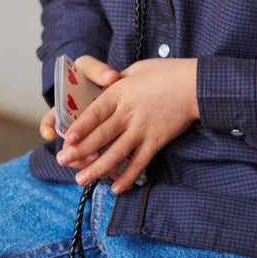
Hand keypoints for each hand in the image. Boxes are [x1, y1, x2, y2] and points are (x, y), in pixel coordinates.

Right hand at [40, 55, 118, 171]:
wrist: (123, 88)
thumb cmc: (99, 77)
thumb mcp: (92, 69)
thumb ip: (97, 71)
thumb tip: (110, 78)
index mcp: (66, 109)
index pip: (50, 120)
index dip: (47, 128)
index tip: (50, 134)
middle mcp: (74, 128)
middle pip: (67, 147)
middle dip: (72, 154)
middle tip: (80, 156)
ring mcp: (88, 140)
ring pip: (82, 158)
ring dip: (88, 163)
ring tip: (100, 162)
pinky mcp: (104, 147)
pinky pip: (102, 162)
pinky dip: (108, 167)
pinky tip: (117, 171)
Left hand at [55, 57, 198, 192]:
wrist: (194, 84)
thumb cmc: (164, 72)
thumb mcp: (135, 70)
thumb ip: (117, 82)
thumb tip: (105, 85)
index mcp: (119, 93)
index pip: (94, 112)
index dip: (80, 127)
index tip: (66, 138)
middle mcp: (128, 113)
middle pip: (100, 136)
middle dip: (79, 151)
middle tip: (62, 162)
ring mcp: (142, 129)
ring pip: (116, 153)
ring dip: (97, 169)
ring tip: (81, 180)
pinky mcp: (156, 141)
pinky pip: (139, 162)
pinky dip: (127, 176)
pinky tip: (116, 187)